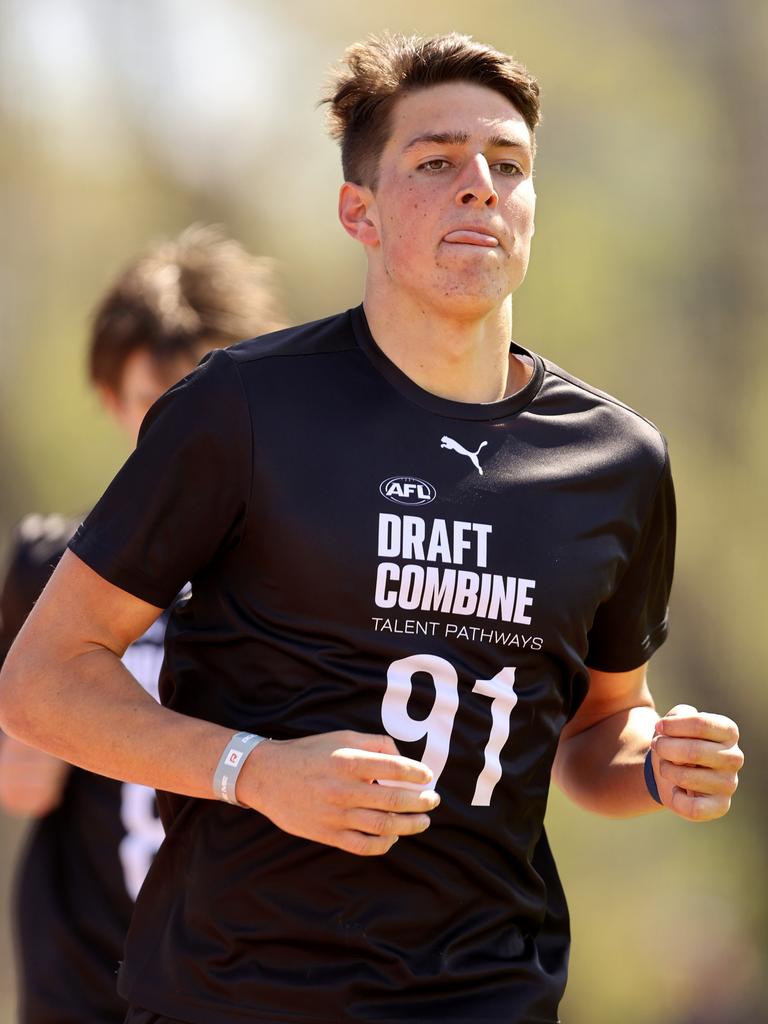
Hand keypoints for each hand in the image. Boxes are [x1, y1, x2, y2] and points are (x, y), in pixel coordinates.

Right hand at [237, 730, 439, 854]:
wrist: (267, 777)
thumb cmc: (308, 753)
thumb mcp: (341, 738)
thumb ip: (374, 744)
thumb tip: (401, 759)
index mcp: (348, 762)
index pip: (395, 768)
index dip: (417, 773)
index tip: (427, 776)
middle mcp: (344, 790)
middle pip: (394, 800)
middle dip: (421, 801)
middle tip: (433, 800)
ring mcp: (336, 815)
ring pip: (384, 826)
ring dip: (410, 825)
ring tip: (423, 821)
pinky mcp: (328, 835)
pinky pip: (364, 846)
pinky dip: (384, 843)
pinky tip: (393, 836)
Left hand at [651, 704, 742, 820]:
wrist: (670, 770)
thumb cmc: (675, 740)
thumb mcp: (673, 721)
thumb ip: (677, 718)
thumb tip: (680, 741)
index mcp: (728, 732)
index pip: (701, 724)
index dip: (672, 726)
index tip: (658, 727)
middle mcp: (734, 757)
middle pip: (693, 751)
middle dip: (665, 748)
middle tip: (657, 746)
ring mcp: (729, 783)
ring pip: (687, 777)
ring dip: (667, 770)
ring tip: (667, 768)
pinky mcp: (721, 806)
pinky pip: (693, 808)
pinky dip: (676, 799)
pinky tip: (676, 790)